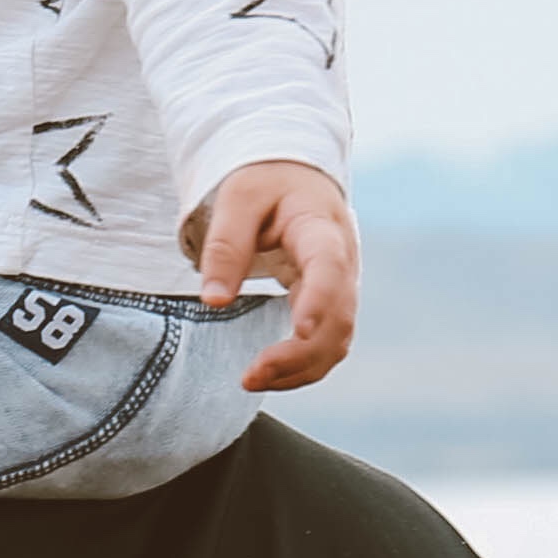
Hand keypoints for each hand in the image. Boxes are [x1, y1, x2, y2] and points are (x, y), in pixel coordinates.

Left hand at [188, 160, 361, 393]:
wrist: (296, 177)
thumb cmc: (266, 183)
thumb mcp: (238, 200)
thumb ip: (226, 247)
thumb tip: (214, 301)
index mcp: (322, 227)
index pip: (329, 266)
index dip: (319, 300)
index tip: (300, 330)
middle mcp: (343, 261)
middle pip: (338, 318)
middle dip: (299, 355)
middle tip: (249, 376)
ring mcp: (343, 286)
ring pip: (338, 340)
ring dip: (301, 369)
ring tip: (253, 381)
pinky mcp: (332, 303)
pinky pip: (329, 343)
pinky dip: (304, 365)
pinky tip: (271, 374)